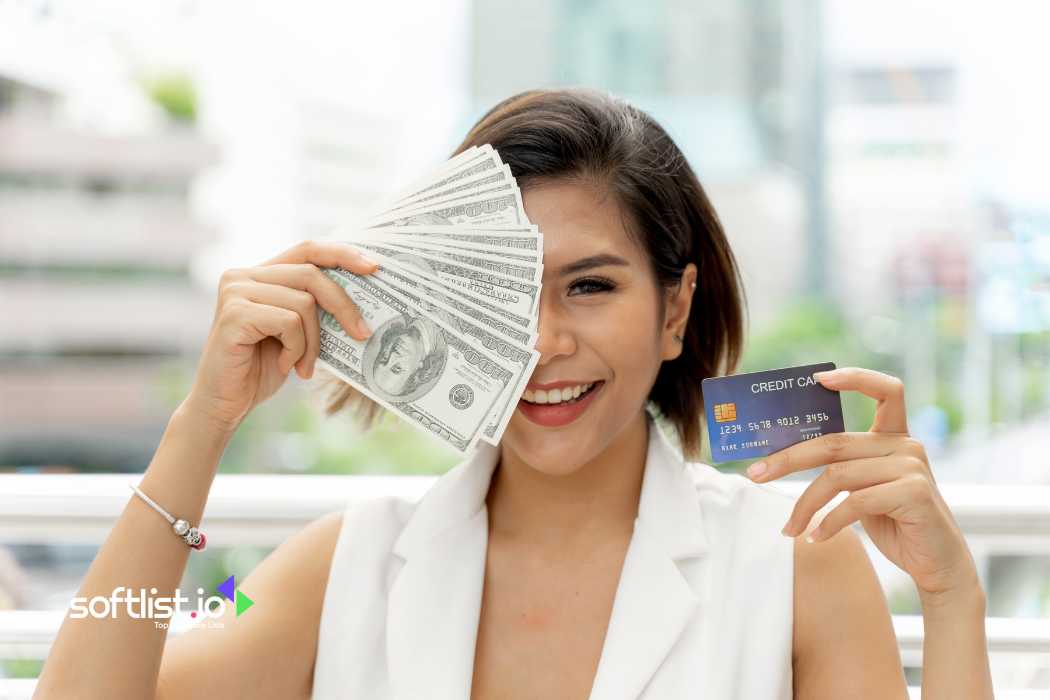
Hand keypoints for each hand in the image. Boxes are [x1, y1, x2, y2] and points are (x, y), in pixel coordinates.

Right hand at [184, 240, 378, 431]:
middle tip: (363, 333)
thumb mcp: (296, 332)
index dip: (341, 253)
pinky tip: (285, 365)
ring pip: (303, 303)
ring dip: (313, 341)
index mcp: (259, 274)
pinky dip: (296, 348)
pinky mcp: (234, 314)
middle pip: (311, 275)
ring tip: (303, 364)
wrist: (225, 404)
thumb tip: (362, 296)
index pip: (307, 250)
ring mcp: (235, 292)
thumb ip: (314, 307)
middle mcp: (242, 275)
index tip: (373, 266)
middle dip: (344, 306)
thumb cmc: (262, 368)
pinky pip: (289, 323)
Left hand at [745, 367, 978, 598]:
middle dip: (787, 459)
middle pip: (834, 443)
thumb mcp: (866, 487)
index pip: (886, 390)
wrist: (937, 564)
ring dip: (805, 505)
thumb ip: (843, 466)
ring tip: (789, 528)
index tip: (817, 380)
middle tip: (754, 474)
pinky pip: (855, 503)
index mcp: (895, 437)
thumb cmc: (895, 523)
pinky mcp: (914, 493)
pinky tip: (815, 538)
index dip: (855, 378)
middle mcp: (907, 445)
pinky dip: (828, 523)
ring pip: (838, 476)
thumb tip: (782, 455)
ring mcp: (913, 467)